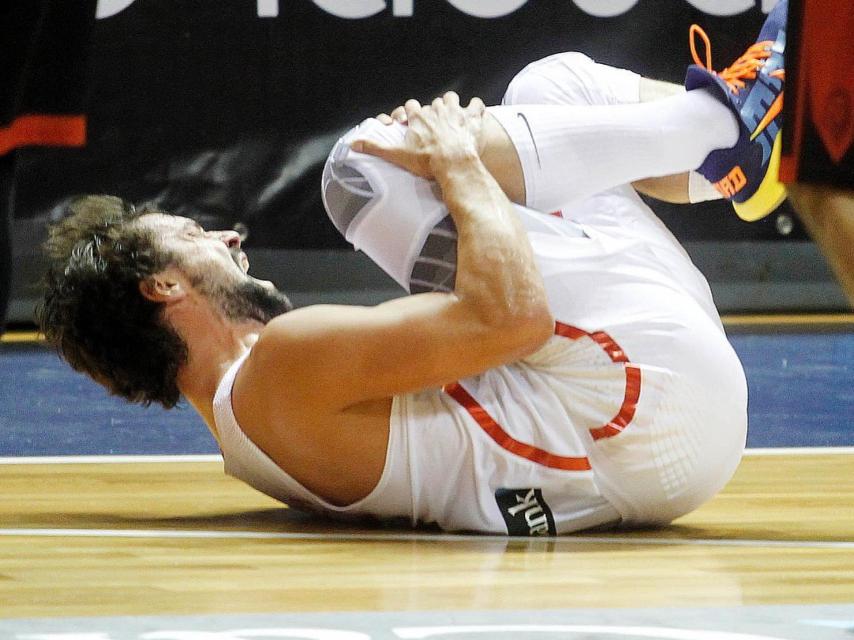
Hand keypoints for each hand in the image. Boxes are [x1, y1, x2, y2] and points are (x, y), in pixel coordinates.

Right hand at [351, 92, 485, 179]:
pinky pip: (476, 104)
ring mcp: (455, 112)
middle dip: (432, 111)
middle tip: (434, 125)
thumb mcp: (398, 155)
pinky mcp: (472, 118)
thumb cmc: (428, 161)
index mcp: (419, 117)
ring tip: (452, 116)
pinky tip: (475, 113)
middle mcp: (436, 110)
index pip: (411, 106)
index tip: (412, 120)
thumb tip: (355, 144)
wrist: (454, 164)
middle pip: (432, 103)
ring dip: (451, 105)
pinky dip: (476, 108)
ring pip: (451, 98)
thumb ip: (377, 148)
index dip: (412, 113)